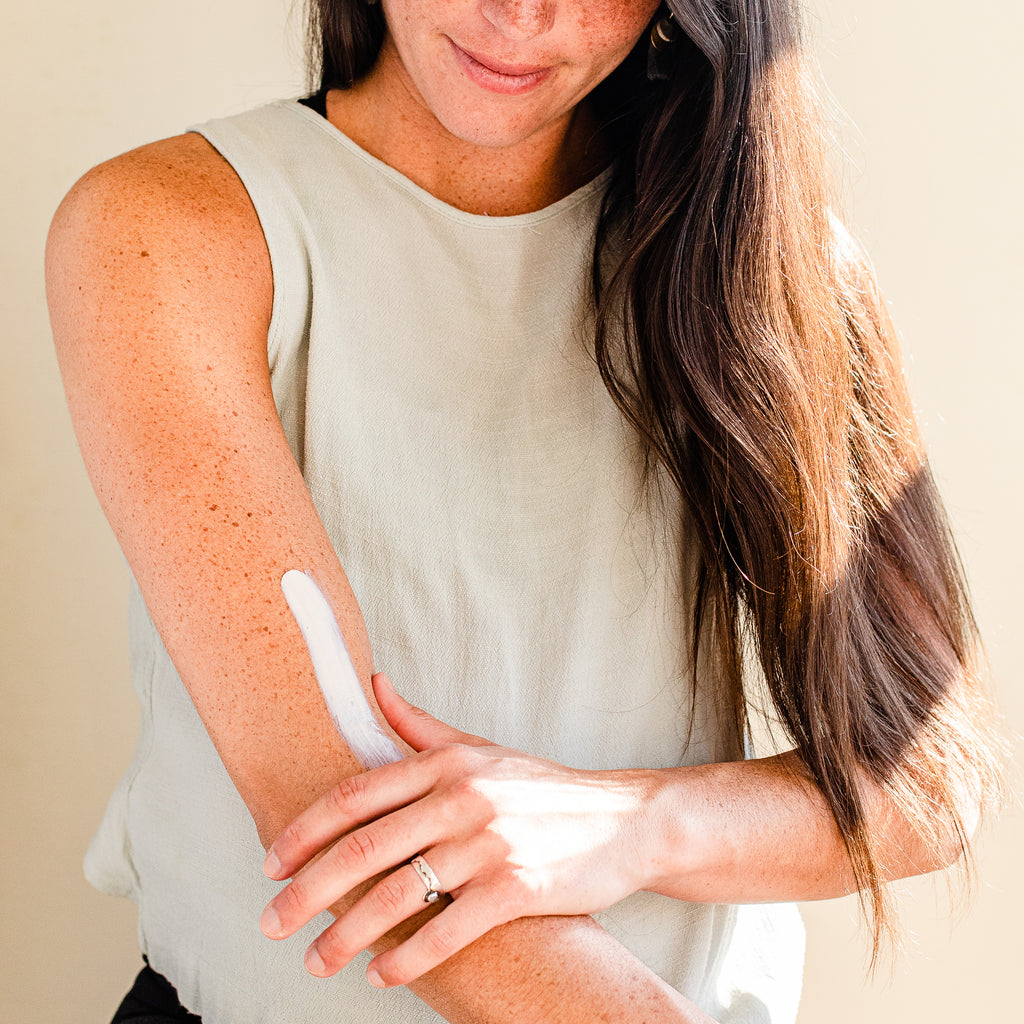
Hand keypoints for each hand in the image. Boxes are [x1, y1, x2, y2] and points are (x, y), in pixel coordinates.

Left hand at [259, 673, 663, 987]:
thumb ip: (418, 724)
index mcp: (446, 762)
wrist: (625, 821)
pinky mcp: (517, 887)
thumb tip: (372, 684)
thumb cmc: (543, 789)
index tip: (270, 865)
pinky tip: (381, 974)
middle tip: (271, 924)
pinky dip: (407, 959)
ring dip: (346, 936)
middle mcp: (463, 796)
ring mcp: (490, 842)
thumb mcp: (480, 747)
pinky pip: (447, 930)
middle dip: (307, 892)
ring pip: (397, 895)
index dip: (304, 832)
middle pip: (363, 848)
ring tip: (316, 961)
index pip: (356, 796)